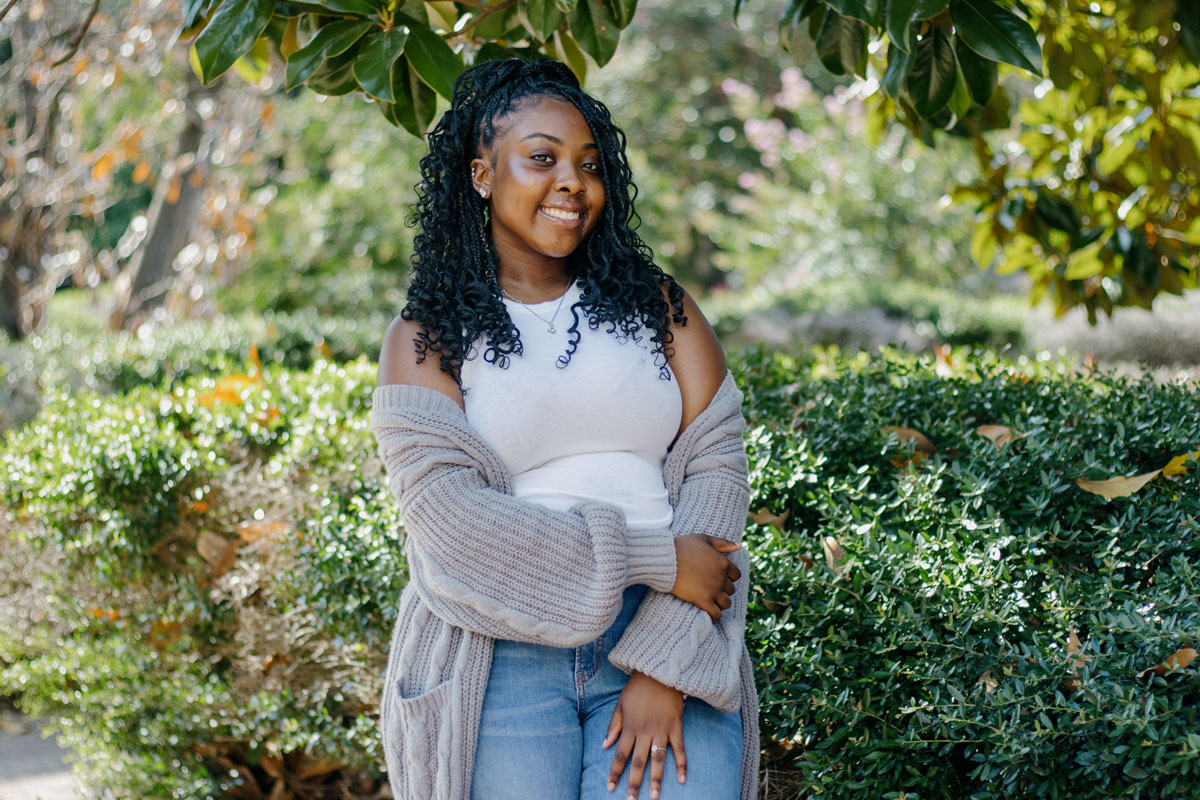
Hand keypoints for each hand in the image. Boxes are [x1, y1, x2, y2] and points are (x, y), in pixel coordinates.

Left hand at [602, 670, 686, 799]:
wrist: (659, 672)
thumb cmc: (637, 688)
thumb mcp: (620, 704)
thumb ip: (613, 725)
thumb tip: (605, 745)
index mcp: (630, 727)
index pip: (620, 754)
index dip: (615, 772)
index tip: (611, 787)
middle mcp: (645, 731)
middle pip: (638, 762)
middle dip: (634, 783)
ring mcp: (662, 730)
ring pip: (658, 759)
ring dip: (656, 779)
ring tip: (654, 797)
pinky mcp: (676, 726)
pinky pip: (679, 748)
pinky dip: (681, 764)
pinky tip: (682, 779)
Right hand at [671, 534, 741, 621]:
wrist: (665, 559)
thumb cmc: (682, 547)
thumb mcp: (703, 539)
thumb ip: (723, 543)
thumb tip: (739, 546)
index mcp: (723, 563)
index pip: (736, 575)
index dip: (729, 577)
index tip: (719, 578)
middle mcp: (721, 578)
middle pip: (731, 590)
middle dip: (723, 589)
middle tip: (712, 589)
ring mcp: (713, 590)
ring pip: (726, 603)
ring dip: (720, 603)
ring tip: (712, 602)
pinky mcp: (703, 601)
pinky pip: (716, 614)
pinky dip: (715, 616)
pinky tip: (711, 616)